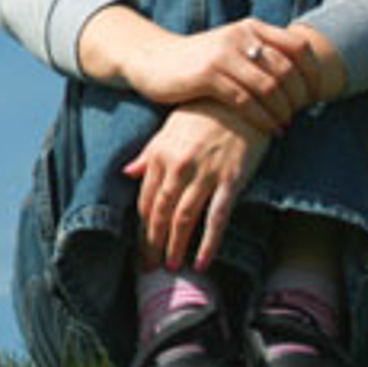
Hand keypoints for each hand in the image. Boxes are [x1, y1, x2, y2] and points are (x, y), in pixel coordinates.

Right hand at [121, 19, 323, 132]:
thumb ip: (260, 54)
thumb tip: (300, 77)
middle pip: (287, 69)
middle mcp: (240, 36)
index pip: (298, 46)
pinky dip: (263, 118)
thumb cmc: (197, 61)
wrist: (151, 59)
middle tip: (300, 115)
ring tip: (285, 125)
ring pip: (269, 86)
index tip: (315, 95)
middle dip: (299, 97)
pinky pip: (245, 101)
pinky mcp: (207, 75)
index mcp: (251, 27)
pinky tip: (268, 129)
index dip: (313, 72)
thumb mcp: (231, 48)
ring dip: (283, 111)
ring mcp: (223, 55)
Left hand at [122, 99, 271, 271]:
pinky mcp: (231, 180)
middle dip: (152, 243)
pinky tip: (202, 262)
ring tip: (171, 267)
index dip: (142, 226)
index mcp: (158, 155)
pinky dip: (208, 243)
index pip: (145, 200)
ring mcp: (205, 174)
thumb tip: (127, 173)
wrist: (240, 99)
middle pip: (160, 214)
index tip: (140, 246)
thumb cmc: (203, 112)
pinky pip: (216, 218)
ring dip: (175, 247)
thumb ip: (148, 154)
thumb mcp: (168, 129)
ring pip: (183, 219)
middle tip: (149, 266)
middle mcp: (177, 167)